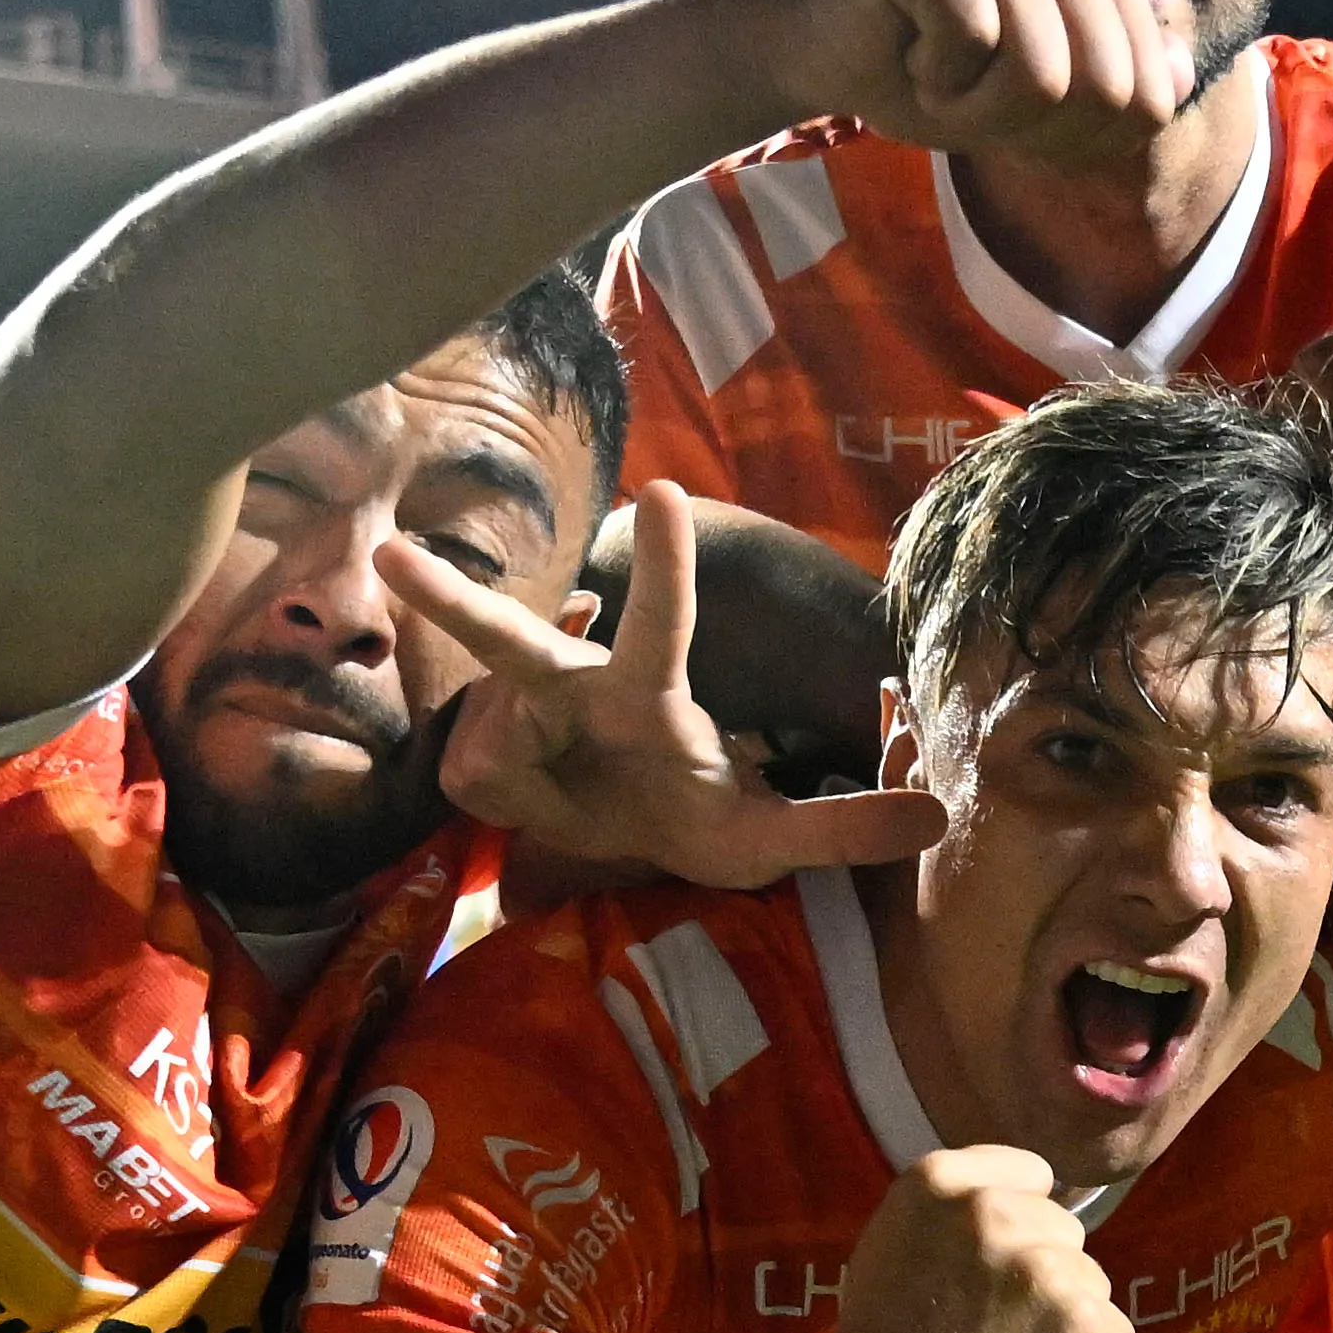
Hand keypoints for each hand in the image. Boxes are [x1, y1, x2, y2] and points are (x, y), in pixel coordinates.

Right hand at [406, 487, 943, 887]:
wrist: (628, 834)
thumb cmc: (698, 814)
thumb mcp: (774, 840)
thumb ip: (848, 827)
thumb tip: (942, 815)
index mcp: (649, 694)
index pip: (660, 624)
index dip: (663, 567)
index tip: (663, 492)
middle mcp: (574, 682)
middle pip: (510, 642)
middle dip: (453, 601)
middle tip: (390, 552)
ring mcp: (517, 710)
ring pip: (489, 752)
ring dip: (534, 794)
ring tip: (584, 801)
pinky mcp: (476, 748)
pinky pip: (473, 783)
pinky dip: (512, 805)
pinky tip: (540, 792)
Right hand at [770, 0, 1188, 165]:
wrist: (822, 48)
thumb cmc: (933, 73)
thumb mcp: (1042, 101)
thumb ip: (1116, 89)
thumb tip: (1181, 76)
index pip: (1147, 101)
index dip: (1077, 142)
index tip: (1019, 118)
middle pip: (1102, 90)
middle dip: (1027, 127)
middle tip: (968, 94)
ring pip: (1039, 73)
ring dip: (972, 106)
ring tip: (936, 68)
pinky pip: (971, 40)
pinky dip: (931, 74)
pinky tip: (907, 41)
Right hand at [799, 1139, 1133, 1332]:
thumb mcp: (894, 1244)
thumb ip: (958, 1208)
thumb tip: (1031, 1196)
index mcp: (938, 1183)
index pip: (1030, 1174)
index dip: (1022, 1222)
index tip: (993, 1263)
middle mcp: (992, 1214)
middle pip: (1065, 1231)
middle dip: (1044, 1274)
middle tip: (992, 1325)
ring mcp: (1041, 1269)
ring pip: (1093, 1283)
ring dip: (1066, 1321)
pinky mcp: (1079, 1325)